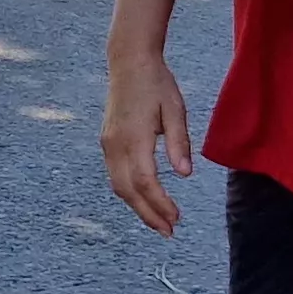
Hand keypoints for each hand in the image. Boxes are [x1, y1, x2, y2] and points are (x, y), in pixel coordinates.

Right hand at [101, 50, 198, 234]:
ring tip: (159, 222)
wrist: (128, 62)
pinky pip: (115, 175)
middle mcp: (115, 144)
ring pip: (118, 186)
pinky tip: (145, 199)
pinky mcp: (107, 142)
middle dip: (148, 214)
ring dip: (137, 207)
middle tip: (169, 232)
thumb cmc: (156, 83)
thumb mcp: (175, 109)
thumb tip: (185, 174)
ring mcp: (108, 144)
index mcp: (134, 137)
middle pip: (128, 191)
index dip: (160, 204)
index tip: (177, 218)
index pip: (145, 181)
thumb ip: (179, 142)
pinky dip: (130, 193)